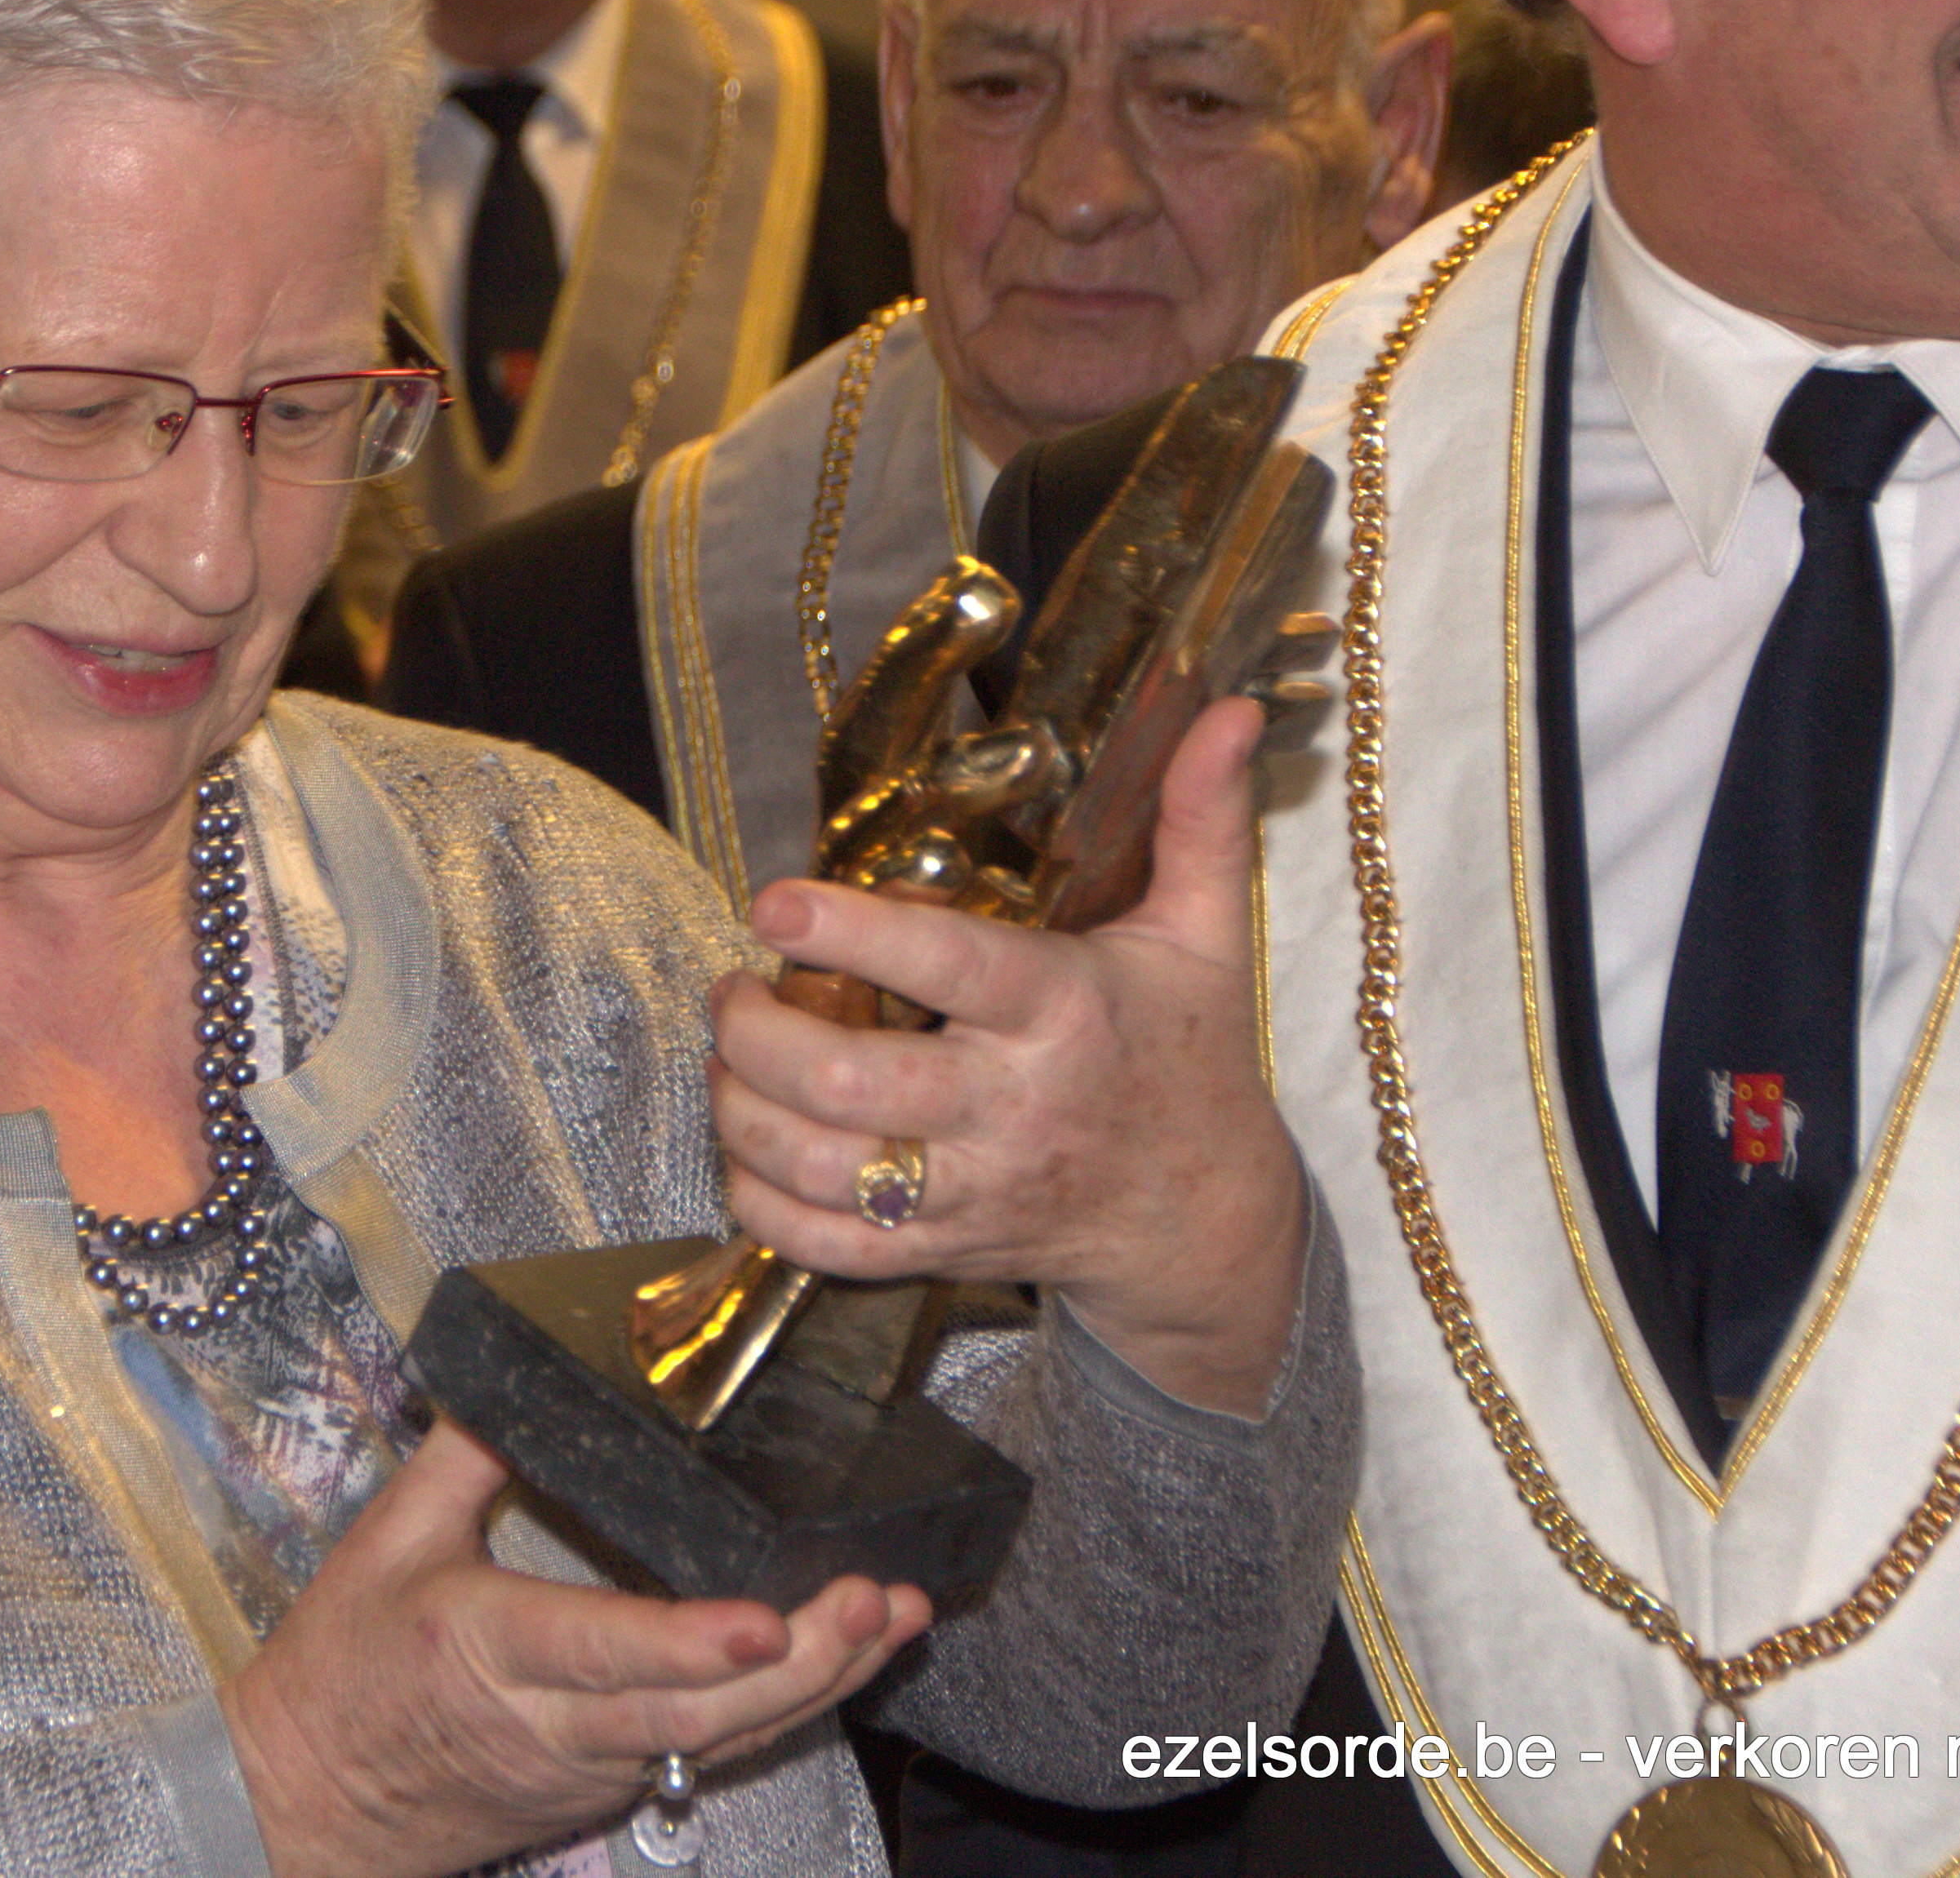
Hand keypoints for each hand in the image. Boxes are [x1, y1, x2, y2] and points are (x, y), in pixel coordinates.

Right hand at [222, 1421, 930, 1877]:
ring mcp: (588, 1765)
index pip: (600, 1652)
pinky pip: (710, 1754)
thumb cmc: (339, 1671)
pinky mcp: (608, 1786)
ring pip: (718, 1744)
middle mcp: (550, 1722)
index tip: (763, 1621)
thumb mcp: (382, 1543)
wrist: (300, 1806)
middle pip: (691, 1713)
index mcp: (485, 1650)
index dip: (687, 1647)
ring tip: (893, 1621)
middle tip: (876, 1601)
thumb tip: (522, 1372)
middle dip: (797, 1664)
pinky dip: (787, 1710)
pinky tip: (849, 1660)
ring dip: (817, 1685)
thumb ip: (463, 1454)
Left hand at [718, 694, 1306, 1416]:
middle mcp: (1012, 1107)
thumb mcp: (1207, 933)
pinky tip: (748, 1142)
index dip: (851, 934)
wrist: (1203, 1221)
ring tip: (730, 1051)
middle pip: (854, 1083)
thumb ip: (1203, 817)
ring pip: (822, 1169)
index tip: (774, 900)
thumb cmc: (1190, 1056)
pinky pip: (821, 1247)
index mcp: (1066, 1011)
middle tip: (736, 985)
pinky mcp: (940, 1252)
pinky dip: (759, 1200)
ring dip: (743, 1110)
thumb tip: (1229, 707)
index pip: (949, 969)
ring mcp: (972, 1190)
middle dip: (761, 1033)